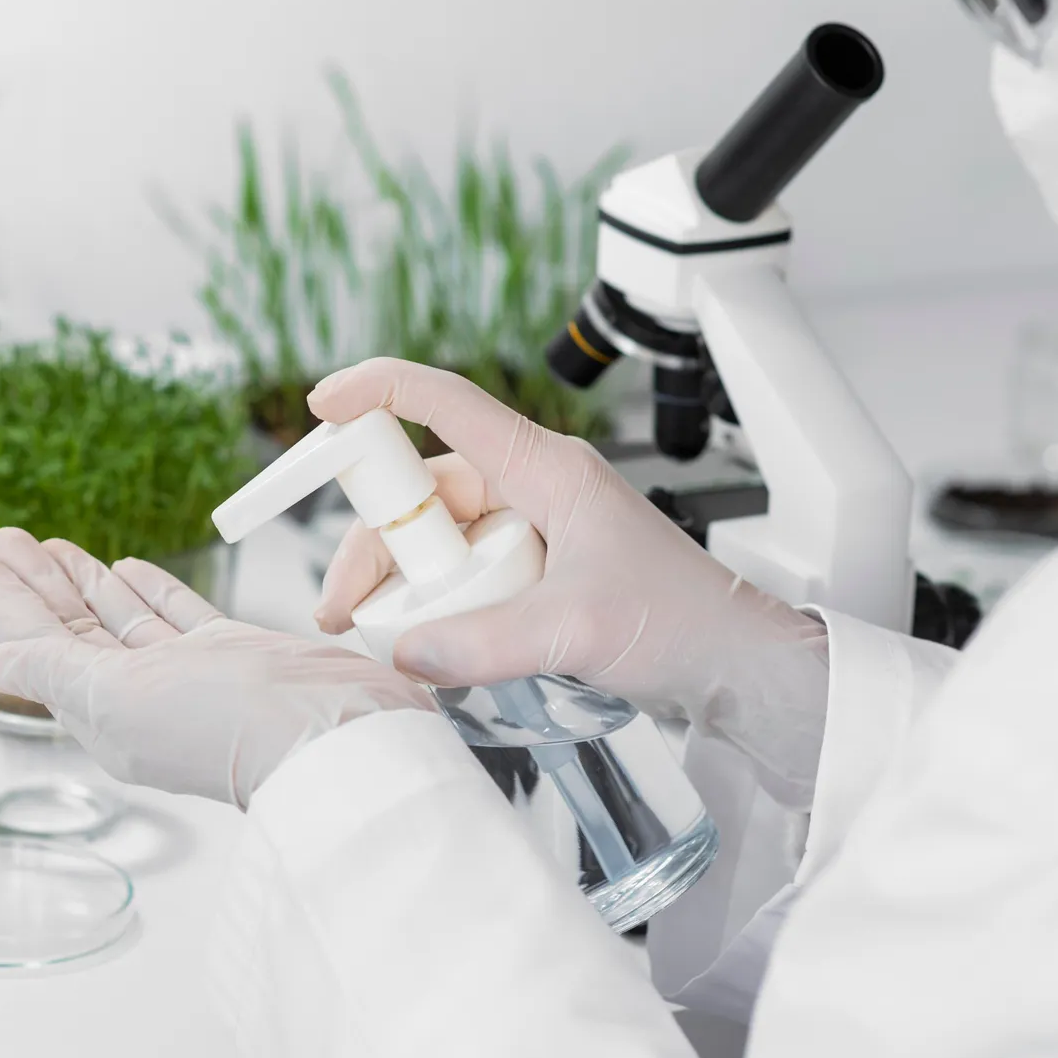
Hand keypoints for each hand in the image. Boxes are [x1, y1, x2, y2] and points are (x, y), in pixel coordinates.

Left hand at [0, 527, 438, 808]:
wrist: (330, 730)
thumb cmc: (228, 722)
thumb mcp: (120, 698)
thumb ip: (55, 673)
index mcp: (104, 714)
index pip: (39, 650)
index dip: (5, 607)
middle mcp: (141, 696)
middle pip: (73, 631)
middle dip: (37, 585)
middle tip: (3, 539)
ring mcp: (188, 673)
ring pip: (120, 620)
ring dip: (83, 583)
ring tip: (48, 545)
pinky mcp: (232, 654)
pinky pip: (176, 617)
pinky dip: (149, 592)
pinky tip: (127, 569)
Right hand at [310, 359, 829, 806]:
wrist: (738, 666)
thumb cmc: (683, 621)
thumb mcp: (577, 628)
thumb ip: (484, 642)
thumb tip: (404, 652)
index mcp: (546, 467)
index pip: (446, 403)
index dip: (377, 391)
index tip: (320, 404)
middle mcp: (534, 488)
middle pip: (423, 489)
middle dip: (373, 541)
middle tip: (343, 607)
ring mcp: (535, 532)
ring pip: (437, 539)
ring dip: (399, 582)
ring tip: (373, 635)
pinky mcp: (538, 575)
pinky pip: (464, 577)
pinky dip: (434, 606)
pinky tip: (420, 646)